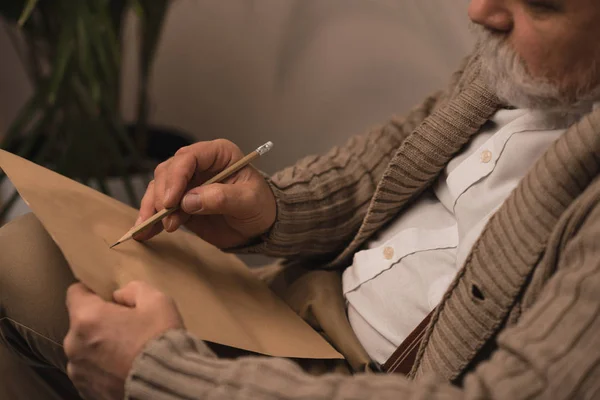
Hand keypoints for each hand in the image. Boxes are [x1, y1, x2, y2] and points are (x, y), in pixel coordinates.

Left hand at [64, 281, 183, 399]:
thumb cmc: (160, 340)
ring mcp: (77, 371)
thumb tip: (120, 295)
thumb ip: (134, 289)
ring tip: (128, 351)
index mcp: (87, 318)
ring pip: (85, 348)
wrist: (166, 386)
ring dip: (100, 346)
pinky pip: (90, 370)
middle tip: (128, 326)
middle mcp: (74, 344)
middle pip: (81, 323)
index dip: (94, 292)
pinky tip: (124, 368)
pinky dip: (103, 367)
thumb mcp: (157, 301)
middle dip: (100, 322)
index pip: (75, 292)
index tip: (111, 298)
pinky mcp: (85, 391)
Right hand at [135, 139, 276, 247]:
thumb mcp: (249, 201)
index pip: (189, 157)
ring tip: (151, 228)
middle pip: (168, 171)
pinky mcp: (181, 202)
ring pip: (159, 188)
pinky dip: (151, 219)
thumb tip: (188, 201)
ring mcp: (187, 183)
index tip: (170, 201)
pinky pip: (160, 207)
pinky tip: (145, 232)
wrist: (261, 227)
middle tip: (164, 217)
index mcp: (218, 154)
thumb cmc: (261, 206)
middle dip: (161, 194)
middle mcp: (199, 164)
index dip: (176, 177)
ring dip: (152, 208)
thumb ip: (222, 198)